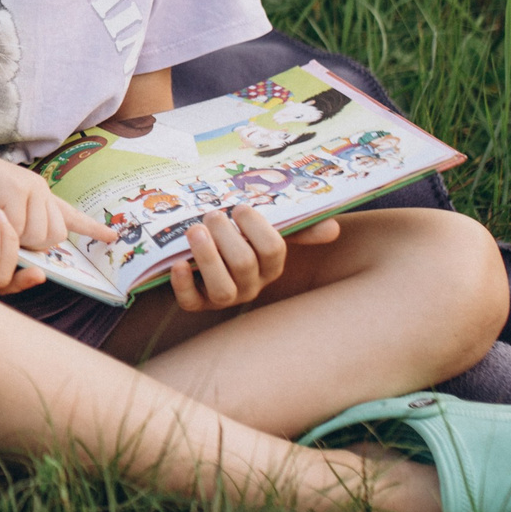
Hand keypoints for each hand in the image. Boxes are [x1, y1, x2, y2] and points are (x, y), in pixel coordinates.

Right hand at [0, 148, 105, 253]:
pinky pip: (18, 230)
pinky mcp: (16, 190)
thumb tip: (41, 246)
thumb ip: (23, 224)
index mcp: (38, 195)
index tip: (112, 237)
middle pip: (54, 236)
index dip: (91, 228)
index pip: (69, 214)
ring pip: (37, 236)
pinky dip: (1, 230)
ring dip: (14, 238)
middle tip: (8, 230)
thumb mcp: (1, 208)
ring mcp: (31, 188)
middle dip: (32, 243)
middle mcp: (41, 190)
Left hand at [168, 210, 341, 311]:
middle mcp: (251, 284)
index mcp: (270, 265)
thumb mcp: (265, 230)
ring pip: (222, 288)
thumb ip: (298, 228)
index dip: (256, 227)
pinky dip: (183, 284)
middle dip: (226, 236)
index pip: (272, 249)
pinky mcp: (197, 303)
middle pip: (244, 264)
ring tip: (194, 230)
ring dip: (207, 257)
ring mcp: (225, 297)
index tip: (241, 207)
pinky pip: (191, 302)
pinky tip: (178, 264)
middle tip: (212, 215)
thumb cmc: (239, 238)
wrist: (205, 255)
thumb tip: (332, 228)